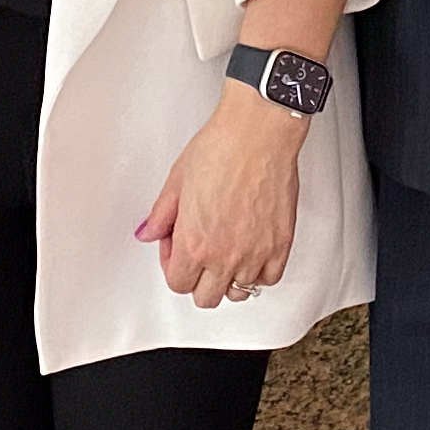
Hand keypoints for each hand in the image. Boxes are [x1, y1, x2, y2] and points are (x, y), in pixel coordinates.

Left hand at [133, 85, 303, 307]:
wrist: (258, 132)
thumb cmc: (221, 148)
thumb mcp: (176, 180)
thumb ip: (160, 215)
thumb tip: (149, 232)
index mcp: (194, 242)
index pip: (178, 283)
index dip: (173, 266)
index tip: (176, 246)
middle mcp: (225, 255)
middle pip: (206, 297)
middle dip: (197, 278)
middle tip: (197, 252)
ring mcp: (255, 253)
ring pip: (238, 292)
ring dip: (228, 277)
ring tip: (225, 252)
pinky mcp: (280, 244)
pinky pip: (269, 278)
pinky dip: (259, 272)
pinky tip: (251, 253)